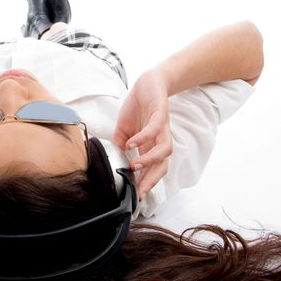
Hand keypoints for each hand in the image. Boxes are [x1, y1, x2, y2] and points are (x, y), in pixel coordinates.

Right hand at [113, 70, 172, 199]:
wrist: (149, 84)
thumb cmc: (137, 107)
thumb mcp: (123, 129)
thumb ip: (120, 145)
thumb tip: (115, 158)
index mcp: (150, 146)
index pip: (151, 169)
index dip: (145, 183)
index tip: (136, 197)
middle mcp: (159, 140)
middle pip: (162, 166)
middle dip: (151, 180)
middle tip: (140, 191)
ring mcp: (162, 129)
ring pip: (164, 151)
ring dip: (149, 161)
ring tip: (134, 166)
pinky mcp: (161, 114)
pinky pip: (154, 130)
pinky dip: (143, 138)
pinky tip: (131, 143)